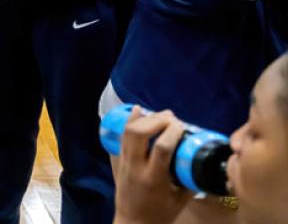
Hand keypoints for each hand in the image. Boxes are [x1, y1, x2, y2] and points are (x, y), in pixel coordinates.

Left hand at [114, 108, 192, 223]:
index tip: (183, 126)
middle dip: (156, 120)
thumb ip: (191, 179)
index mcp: (154, 179)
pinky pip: (121, 137)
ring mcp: (124, 163)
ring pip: (128, 133)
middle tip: (172, 118)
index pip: (162, 148)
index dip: (173, 132)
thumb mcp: (180, 199)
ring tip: (161, 115)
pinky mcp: (118, 161)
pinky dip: (129, 122)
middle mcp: (136, 167)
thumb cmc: (160, 214)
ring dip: (144, 119)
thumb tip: (203, 160)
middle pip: (139, 134)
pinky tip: (138, 111)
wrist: (133, 223)